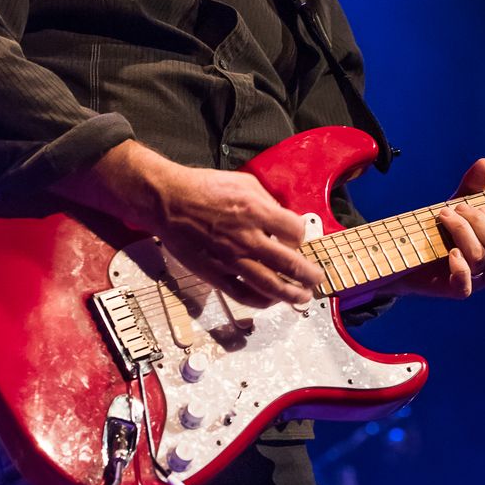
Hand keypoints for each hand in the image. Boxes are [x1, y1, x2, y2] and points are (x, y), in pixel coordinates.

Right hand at [59, 141, 321, 307]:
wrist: (168, 202)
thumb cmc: (204, 189)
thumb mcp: (243, 182)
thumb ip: (268, 203)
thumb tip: (285, 221)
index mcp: (256, 211)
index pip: (295, 230)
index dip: (302, 235)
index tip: (299, 238)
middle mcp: (248, 238)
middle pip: (289, 263)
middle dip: (308, 274)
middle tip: (316, 279)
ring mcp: (232, 260)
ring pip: (270, 285)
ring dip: (291, 294)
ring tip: (302, 297)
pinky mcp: (215, 274)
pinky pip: (243, 294)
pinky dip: (260, 301)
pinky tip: (270, 301)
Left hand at [384, 157, 484, 300]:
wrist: (405, 255)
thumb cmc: (438, 232)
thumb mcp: (456, 207)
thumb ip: (472, 188)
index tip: (475, 205)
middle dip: (478, 221)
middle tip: (455, 208)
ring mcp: (475, 281)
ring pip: (480, 257)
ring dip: (461, 231)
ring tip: (443, 217)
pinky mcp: (455, 290)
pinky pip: (465, 283)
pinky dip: (459, 265)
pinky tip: (449, 252)